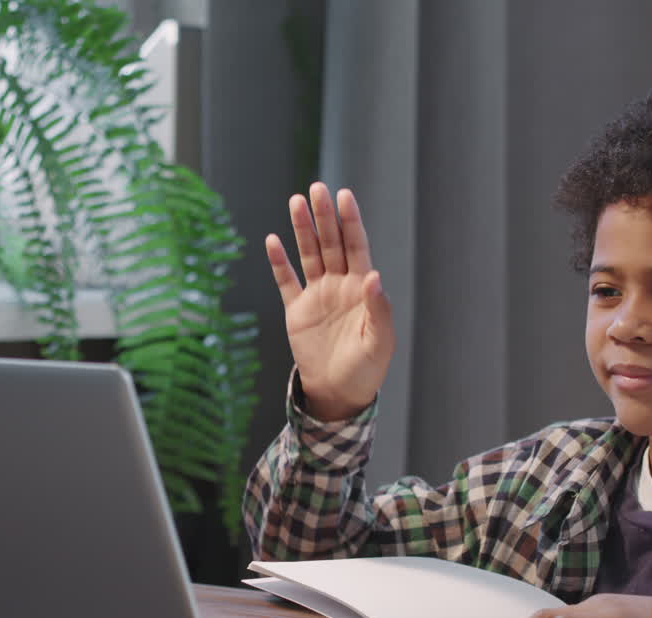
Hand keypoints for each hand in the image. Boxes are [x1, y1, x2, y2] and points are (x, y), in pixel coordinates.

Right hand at [266, 182, 394, 421]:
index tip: (344, 196)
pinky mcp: (297, 310)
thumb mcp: (379, 342)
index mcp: (362, 289)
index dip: (350, 221)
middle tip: (316, 188)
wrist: (337, 393)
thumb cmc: (365, 369)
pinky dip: (279, 262)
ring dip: (302, 230)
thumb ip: (378, 308)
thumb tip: (374, 276)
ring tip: (295, 202)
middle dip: (324, 216)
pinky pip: (286, 281)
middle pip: (331, 243)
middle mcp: (339, 285)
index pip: (357, 246)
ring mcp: (317, 295)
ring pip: (309, 254)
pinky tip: (272, 241)